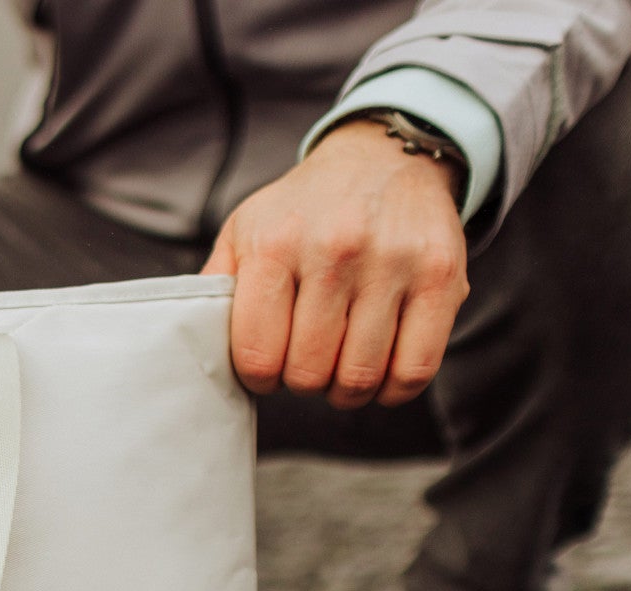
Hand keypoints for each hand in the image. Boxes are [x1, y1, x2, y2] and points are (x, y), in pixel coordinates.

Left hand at [203, 119, 468, 409]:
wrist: (383, 158)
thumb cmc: (304, 211)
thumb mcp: (245, 230)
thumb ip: (215, 286)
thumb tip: (188, 340)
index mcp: (275, 245)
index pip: (258, 355)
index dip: (259, 379)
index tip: (267, 369)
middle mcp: (335, 249)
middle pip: (310, 373)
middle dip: (303, 383)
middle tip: (307, 365)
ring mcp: (393, 262)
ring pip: (361, 377)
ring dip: (346, 391)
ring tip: (339, 372)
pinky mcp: (442, 276)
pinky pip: (416, 368)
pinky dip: (393, 389)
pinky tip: (380, 376)